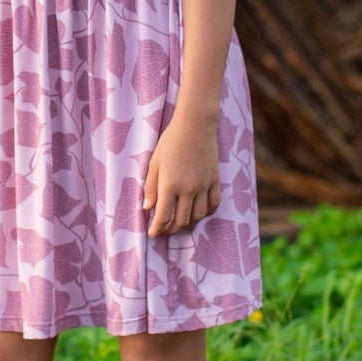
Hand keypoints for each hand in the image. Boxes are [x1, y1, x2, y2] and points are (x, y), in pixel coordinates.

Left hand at [143, 112, 220, 234]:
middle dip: (171, 230)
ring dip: (188, 224)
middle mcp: (188, 189)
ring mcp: (204, 186)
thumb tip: (147, 208)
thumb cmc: (170, 142)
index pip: (163, 216)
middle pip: (181, 220)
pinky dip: (206, 213)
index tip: (153, 234)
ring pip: (198, 216)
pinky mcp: (214, 181)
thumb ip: (150, 187)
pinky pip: (213, 204)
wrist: (195, 126)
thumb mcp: (154, 163)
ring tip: (180, 224)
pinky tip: (198, 213)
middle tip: (165, 231)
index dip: (157, 229)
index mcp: (170, 185)